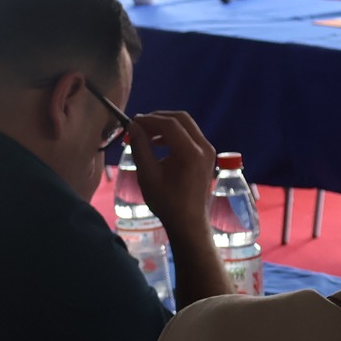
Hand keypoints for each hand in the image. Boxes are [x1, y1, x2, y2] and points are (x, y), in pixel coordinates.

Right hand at [123, 109, 216, 235]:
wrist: (189, 222)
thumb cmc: (166, 201)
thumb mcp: (147, 174)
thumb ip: (140, 146)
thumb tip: (133, 125)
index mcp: (191, 153)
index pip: (169, 124)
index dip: (149, 119)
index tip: (132, 122)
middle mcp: (204, 147)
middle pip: (181, 119)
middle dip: (158, 118)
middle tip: (139, 125)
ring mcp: (209, 151)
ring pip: (187, 125)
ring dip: (166, 126)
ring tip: (146, 135)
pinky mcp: (208, 156)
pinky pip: (191, 135)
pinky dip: (174, 134)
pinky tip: (159, 143)